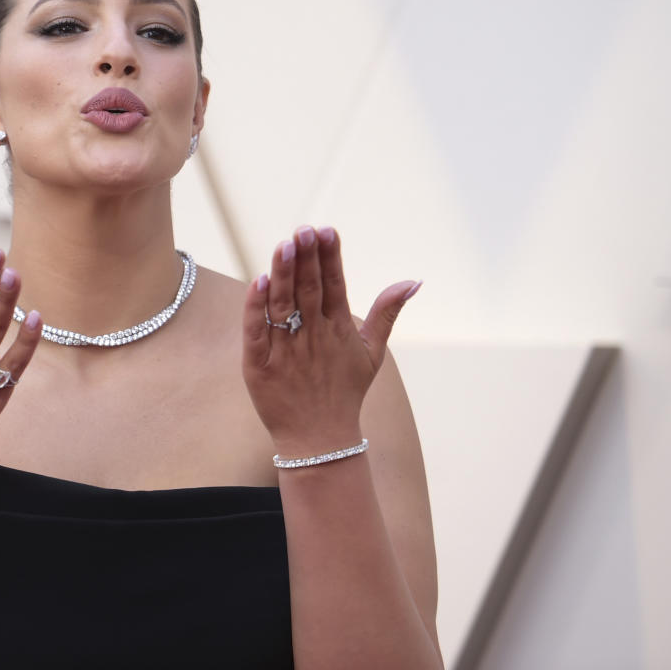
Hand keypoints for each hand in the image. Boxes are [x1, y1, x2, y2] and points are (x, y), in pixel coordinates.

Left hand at [241, 225, 420, 457]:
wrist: (320, 440)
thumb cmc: (345, 392)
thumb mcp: (372, 352)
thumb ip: (388, 313)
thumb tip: (413, 280)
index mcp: (338, 328)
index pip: (335, 285)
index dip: (330, 257)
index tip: (327, 230)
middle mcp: (313, 336)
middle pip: (308, 290)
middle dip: (306, 258)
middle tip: (304, 230)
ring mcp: (286, 350)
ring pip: (283, 305)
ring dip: (283, 274)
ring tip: (285, 245)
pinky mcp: (260, 364)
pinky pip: (257, 331)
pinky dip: (256, 308)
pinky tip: (258, 282)